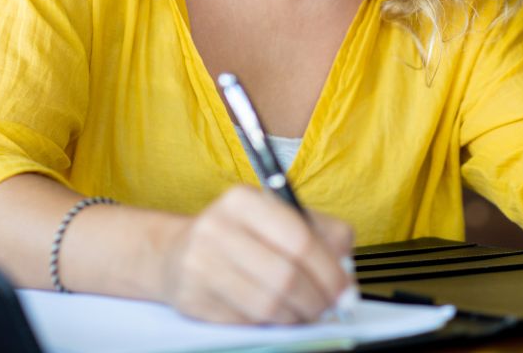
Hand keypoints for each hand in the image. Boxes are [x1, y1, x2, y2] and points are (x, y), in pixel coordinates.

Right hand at [159, 184, 354, 323]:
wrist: (177, 253)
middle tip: (329, 307)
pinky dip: (270, 323)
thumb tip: (345, 265)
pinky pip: (246, 320)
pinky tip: (275, 314)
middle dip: (317, 299)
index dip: (329, 270)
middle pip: (285, 276)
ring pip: (267, 304)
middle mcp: (217, 227)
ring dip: (296, 316)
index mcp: (243, 200)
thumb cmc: (238, 236)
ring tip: (304, 312)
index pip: (299, 238)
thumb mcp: (276, 218)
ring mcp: (200, 263)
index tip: (345, 289)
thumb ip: (319, 232)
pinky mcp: (193, 298)